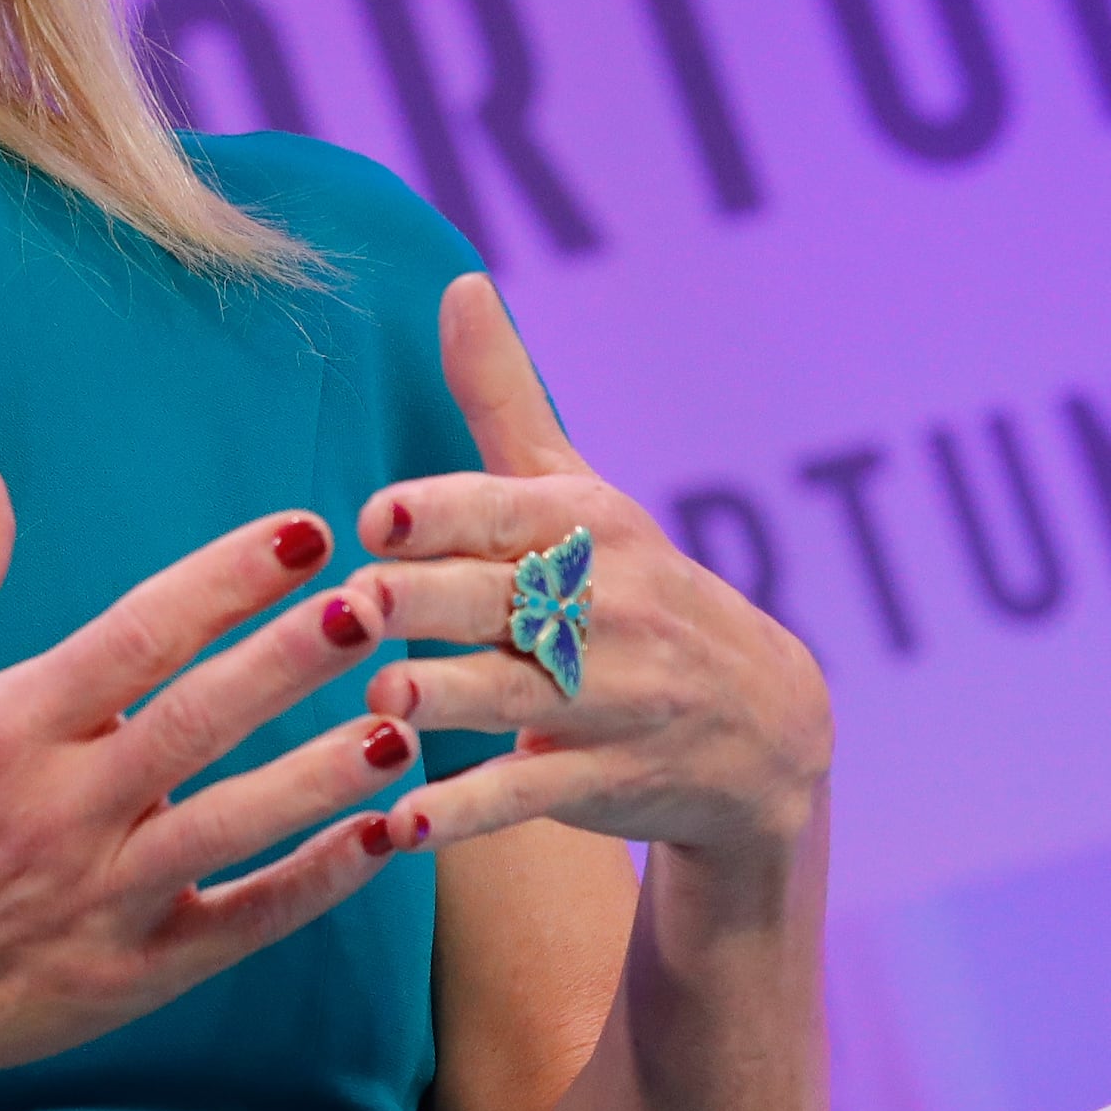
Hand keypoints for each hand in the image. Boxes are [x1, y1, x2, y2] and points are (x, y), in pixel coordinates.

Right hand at [0, 467, 417, 1103]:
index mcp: (4, 730)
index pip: (133, 637)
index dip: (223, 581)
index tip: (303, 530)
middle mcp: (58, 810)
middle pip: (195, 722)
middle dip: (289, 660)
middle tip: (376, 604)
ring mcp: (101, 898)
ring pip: (233, 826)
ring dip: (323, 775)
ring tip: (403, 722)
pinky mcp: (134, 972)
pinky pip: (242, 923)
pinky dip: (315, 883)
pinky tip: (381, 837)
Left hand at [357, 276, 830, 865]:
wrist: (761, 731)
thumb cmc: (630, 590)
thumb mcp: (579, 494)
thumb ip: (504, 402)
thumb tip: (458, 283)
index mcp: (589, 527)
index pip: (507, 510)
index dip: (440, 514)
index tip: (374, 519)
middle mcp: (605, 607)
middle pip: (496, 599)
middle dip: (420, 604)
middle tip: (349, 610)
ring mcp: (609, 699)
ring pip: (509, 694)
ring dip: (440, 697)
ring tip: (377, 700)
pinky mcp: (600, 782)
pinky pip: (526, 795)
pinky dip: (464, 815)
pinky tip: (398, 827)